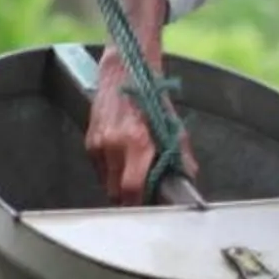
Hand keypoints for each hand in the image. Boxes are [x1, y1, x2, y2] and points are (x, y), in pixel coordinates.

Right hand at [83, 68, 175, 204]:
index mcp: (136, 141)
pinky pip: (99, 170)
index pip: (132, 188)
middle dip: (130, 200)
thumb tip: (189, 177)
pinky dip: (111, 174)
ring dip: (119, 188)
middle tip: (145, 198)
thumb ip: (179, 153)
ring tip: (135, 179)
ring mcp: (97, 144)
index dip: (140, 204)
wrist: (124, 70)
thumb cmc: (151, 95)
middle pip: (116, 192)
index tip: (150, 208)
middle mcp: (113, 145)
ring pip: (106, 184)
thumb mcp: (171, 123)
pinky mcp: (88, 141)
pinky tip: (123, 163)